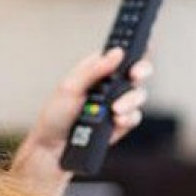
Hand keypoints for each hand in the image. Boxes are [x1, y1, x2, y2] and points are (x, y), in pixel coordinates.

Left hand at [10, 48, 153, 195]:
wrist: (53, 150)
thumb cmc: (55, 116)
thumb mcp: (69, 88)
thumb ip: (94, 70)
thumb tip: (116, 53)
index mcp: (97, 69)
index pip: (121, 53)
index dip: (135, 47)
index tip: (142, 45)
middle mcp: (110, 85)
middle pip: (138, 71)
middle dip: (141, 70)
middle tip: (135, 75)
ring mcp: (117, 104)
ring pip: (139, 95)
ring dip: (131, 100)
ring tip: (116, 109)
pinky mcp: (121, 123)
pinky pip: (135, 116)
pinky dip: (128, 118)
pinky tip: (117, 120)